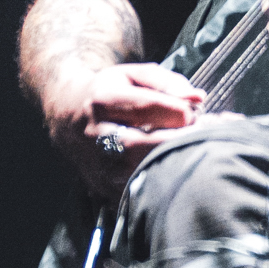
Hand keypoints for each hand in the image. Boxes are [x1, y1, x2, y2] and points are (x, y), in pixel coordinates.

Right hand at [57, 62, 204, 195]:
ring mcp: (98, 165)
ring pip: (137, 172)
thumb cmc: (111, 92)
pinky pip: (137, 191)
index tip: (194, 114)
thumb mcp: (135, 76)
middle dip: (175, 142)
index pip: (145, 108)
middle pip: (139, 145)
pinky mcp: (103, 187)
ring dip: (171, 164)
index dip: (178, 112)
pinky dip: (161, 183)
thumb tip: (198, 99)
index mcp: (103, 101)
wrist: (69, 117)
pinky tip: (173, 170)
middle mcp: (96, 135)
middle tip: (200, 137)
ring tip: (190, 153)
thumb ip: (169, 83)